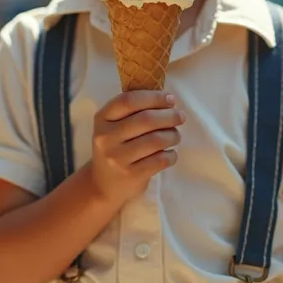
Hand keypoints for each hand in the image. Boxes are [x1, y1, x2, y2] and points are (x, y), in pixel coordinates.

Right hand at [91, 91, 184, 205]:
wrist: (103, 185)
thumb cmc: (115, 147)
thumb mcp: (114, 126)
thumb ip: (133, 110)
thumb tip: (167, 98)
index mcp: (102, 119)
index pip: (128, 100)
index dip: (154, 97)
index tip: (171, 99)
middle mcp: (106, 137)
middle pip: (146, 119)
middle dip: (169, 116)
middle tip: (180, 116)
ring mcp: (118, 158)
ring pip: (156, 140)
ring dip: (173, 135)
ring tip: (175, 135)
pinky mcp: (132, 175)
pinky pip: (161, 160)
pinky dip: (171, 154)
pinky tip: (170, 153)